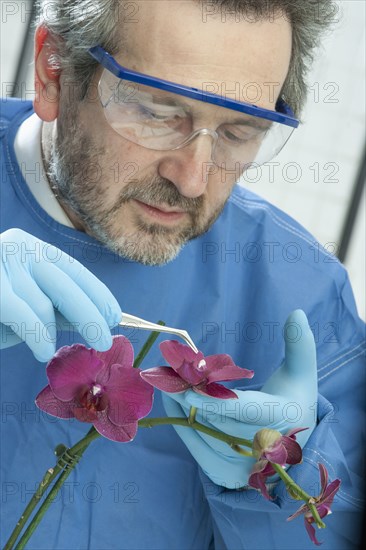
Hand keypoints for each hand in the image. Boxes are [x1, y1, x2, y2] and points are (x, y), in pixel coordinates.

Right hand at [0, 228, 121, 361]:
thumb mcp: (28, 305)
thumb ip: (58, 309)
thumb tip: (101, 320)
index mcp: (33, 250)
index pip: (74, 271)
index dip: (96, 294)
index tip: (114, 316)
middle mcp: (19, 247)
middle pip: (66, 284)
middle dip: (89, 315)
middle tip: (104, 341)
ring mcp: (1, 259)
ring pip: (42, 303)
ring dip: (49, 332)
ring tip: (47, 351)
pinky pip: (21, 311)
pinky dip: (35, 334)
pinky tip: (42, 350)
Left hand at [162, 310, 317, 488]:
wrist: (291, 445)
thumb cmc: (293, 401)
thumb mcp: (301, 374)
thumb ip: (299, 345)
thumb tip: (295, 313)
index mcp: (283, 421)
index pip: (245, 410)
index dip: (214, 399)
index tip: (187, 384)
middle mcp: (262, 450)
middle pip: (217, 420)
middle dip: (190, 394)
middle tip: (169, 370)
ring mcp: (242, 465)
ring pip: (203, 432)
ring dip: (180, 405)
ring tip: (165, 380)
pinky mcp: (223, 473)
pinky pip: (195, 446)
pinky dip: (182, 422)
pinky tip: (172, 399)